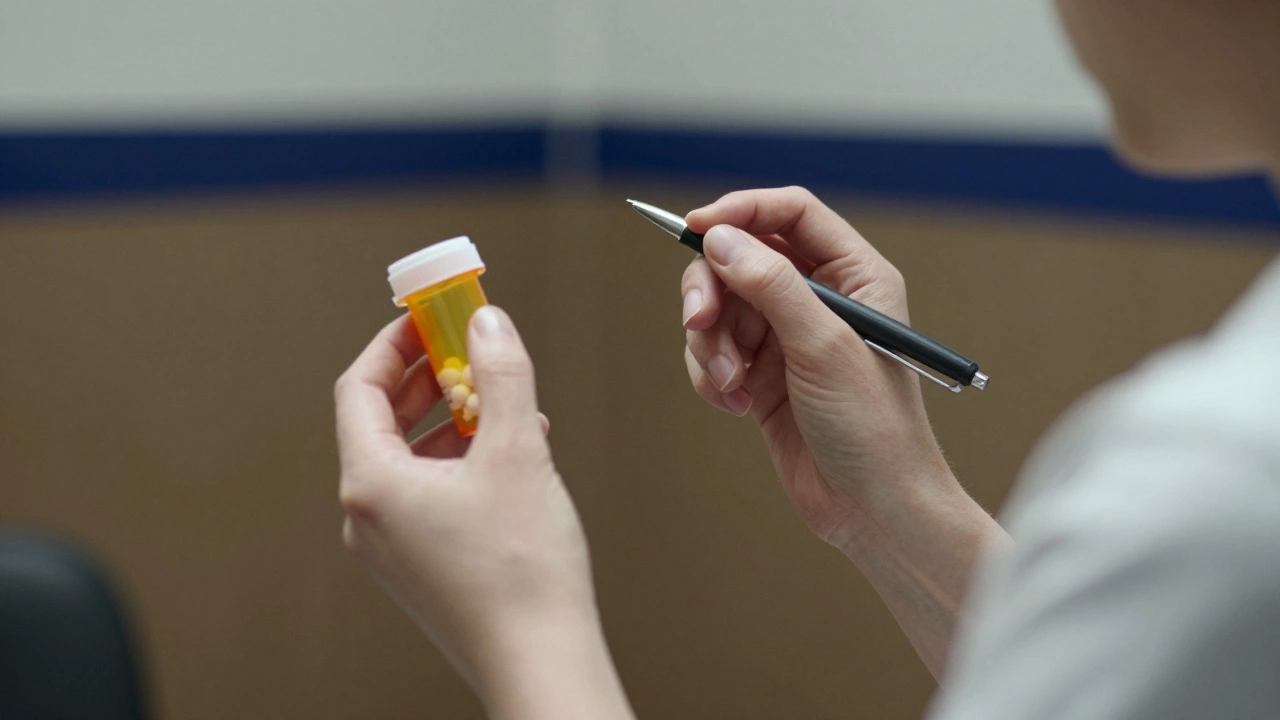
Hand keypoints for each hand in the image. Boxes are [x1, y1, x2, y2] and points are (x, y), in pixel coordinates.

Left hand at [334, 307, 597, 694]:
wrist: (539, 659)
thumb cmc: (520, 573)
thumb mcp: (515, 451)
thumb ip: (501, 375)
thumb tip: (487, 325)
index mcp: (371, 484)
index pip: (358, 387)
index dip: (393, 343)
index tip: (427, 317)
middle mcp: (367, 517)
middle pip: (382, 421)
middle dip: (428, 378)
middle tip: (467, 347)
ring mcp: (392, 545)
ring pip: (410, 458)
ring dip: (452, 419)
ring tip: (503, 404)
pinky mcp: (421, 565)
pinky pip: (428, 492)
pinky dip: (461, 461)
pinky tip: (509, 456)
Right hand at [681, 187, 953, 547]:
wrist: (873, 509)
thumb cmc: (874, 429)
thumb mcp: (823, 347)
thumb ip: (771, 286)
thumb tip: (721, 239)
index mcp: (854, 275)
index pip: (790, 214)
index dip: (741, 212)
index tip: (697, 227)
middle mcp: (820, 298)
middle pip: (741, 258)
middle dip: (712, 290)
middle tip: (699, 322)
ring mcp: (787, 337)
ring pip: (720, 308)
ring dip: (711, 344)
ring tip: (730, 386)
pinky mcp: (762, 376)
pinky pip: (714, 351)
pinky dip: (712, 374)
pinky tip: (734, 405)